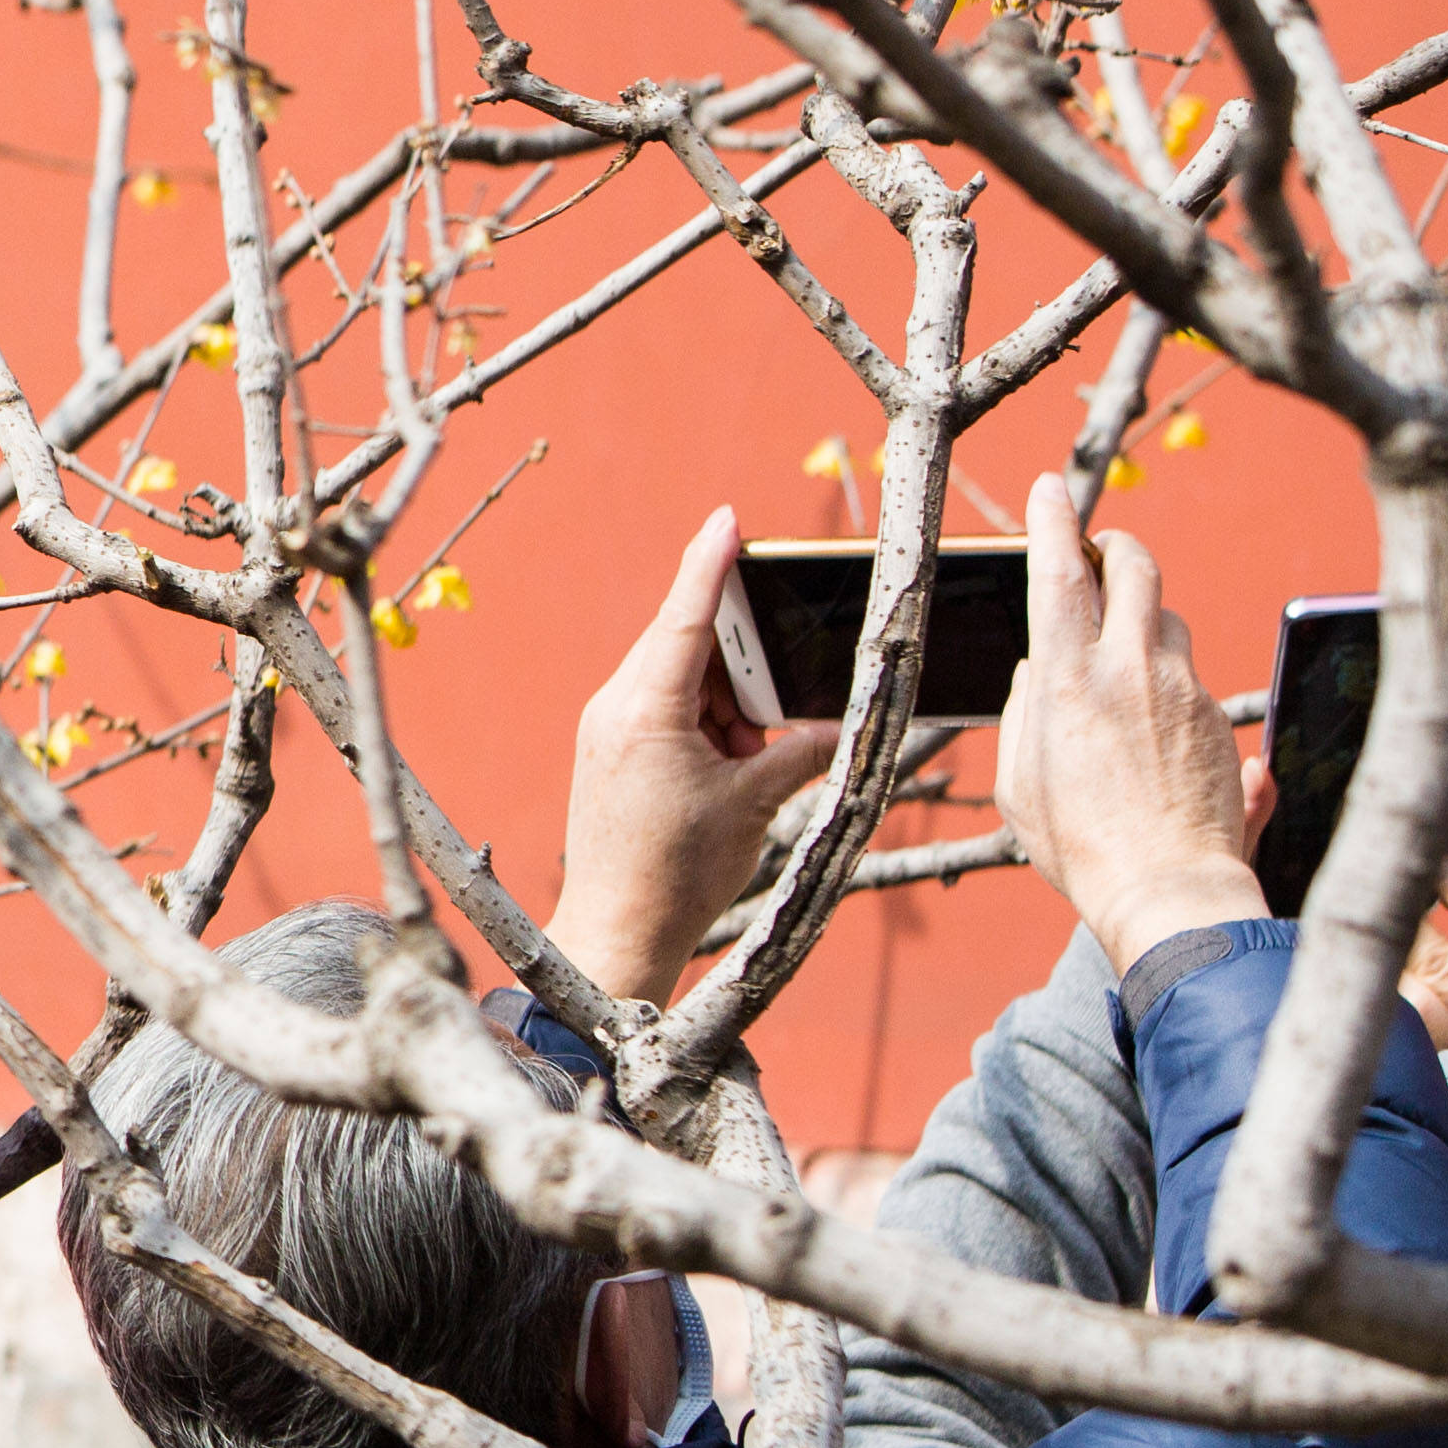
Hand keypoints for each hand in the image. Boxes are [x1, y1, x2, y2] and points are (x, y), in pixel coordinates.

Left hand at [546, 508, 841, 1000]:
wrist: (619, 929)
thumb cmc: (679, 870)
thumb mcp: (754, 804)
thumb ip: (800, 753)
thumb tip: (838, 727)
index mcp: (645, 708)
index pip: (686, 617)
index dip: (711, 565)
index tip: (729, 519)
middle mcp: (617, 707)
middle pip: (689, 649)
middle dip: (743, 668)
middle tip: (774, 701)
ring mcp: (609, 728)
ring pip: (684, 684)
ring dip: (730, 709)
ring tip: (748, 763)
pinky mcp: (611, 751)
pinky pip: (667, 712)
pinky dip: (709, 727)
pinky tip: (733, 765)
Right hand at [989, 476, 1267, 973]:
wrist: (1170, 889)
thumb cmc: (1081, 846)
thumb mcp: (1020, 779)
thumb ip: (1026, 711)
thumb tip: (1039, 670)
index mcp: (1068, 678)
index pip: (1059, 571)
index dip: (1052, 520)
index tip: (1047, 487)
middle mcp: (1131, 668)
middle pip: (1136, 567)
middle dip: (1118, 547)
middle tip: (1104, 553)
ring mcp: (1184, 689)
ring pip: (1169, 619)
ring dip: (1145, 621)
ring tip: (1125, 658)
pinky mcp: (1219, 717)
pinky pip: (1193, 677)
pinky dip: (1170, 682)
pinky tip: (1155, 728)